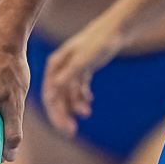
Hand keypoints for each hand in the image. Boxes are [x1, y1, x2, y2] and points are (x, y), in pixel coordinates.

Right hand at [41, 17, 121, 137]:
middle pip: (57, 98)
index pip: (50, 96)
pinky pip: (77, 88)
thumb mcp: (82, 62)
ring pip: (68, 94)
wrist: (114, 31)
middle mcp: (60, 68)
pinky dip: (82, 97)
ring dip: (75, 106)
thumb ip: (66, 79)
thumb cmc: (98, 44)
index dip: (56, 115)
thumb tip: (50, 96)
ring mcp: (70, 69)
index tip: (65, 129)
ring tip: (87, 112)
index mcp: (55, 66)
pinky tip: (89, 102)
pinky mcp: (81, 69)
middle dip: (64, 115)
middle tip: (72, 132)